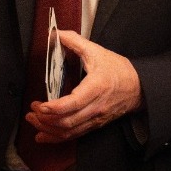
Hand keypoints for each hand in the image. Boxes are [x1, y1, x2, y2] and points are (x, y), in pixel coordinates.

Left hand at [24, 31, 140, 142]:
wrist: (139, 87)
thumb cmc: (118, 70)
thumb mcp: (97, 51)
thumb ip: (75, 41)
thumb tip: (55, 33)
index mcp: (96, 87)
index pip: (74, 103)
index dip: (54, 108)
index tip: (39, 105)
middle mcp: (96, 107)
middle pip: (68, 121)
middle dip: (45, 119)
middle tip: (31, 111)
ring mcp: (95, 118)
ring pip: (69, 132)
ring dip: (48, 129)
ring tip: (33, 121)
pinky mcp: (95, 124)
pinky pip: (74, 135)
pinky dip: (57, 137)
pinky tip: (43, 135)